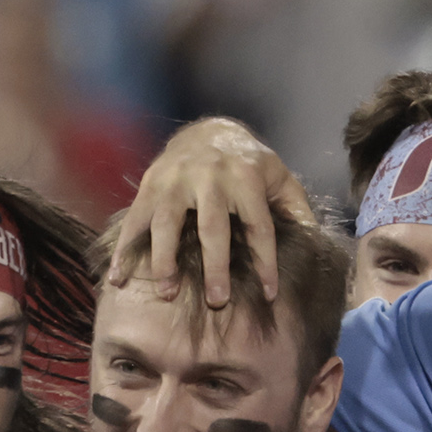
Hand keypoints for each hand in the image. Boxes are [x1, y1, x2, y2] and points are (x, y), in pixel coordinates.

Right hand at [108, 118, 311, 306]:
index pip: (258, 226)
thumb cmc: (249, 164)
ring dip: (166, 259)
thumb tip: (313, 240)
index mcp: (246, 178)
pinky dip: (124, 250)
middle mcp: (210, 177)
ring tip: (167, 291)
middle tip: (216, 301)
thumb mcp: (279, 177)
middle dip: (215, 266)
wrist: (208, 130)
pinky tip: (118, 278)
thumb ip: (296, 207)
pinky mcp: (151, 185)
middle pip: (213, 228)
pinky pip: (135, 221)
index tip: (268, 294)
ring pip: (168, 223)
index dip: (265, 261)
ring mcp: (176, 181)